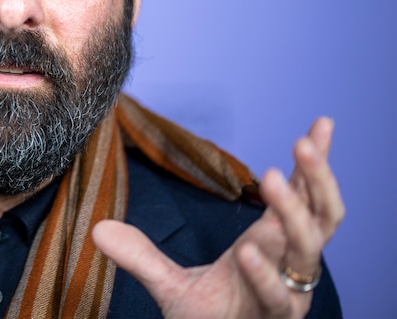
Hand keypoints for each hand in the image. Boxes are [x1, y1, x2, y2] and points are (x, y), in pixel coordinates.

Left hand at [92, 117, 343, 318]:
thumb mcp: (171, 284)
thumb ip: (141, 254)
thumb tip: (96, 229)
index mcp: (272, 243)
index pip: (307, 196)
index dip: (316, 164)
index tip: (321, 123)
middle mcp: (288, 264)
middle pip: (323, 217)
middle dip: (317, 179)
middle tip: (302, 143)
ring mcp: (288, 294)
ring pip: (310, 249)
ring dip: (295, 212)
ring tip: (273, 176)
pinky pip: (279, 296)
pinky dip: (265, 274)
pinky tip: (247, 254)